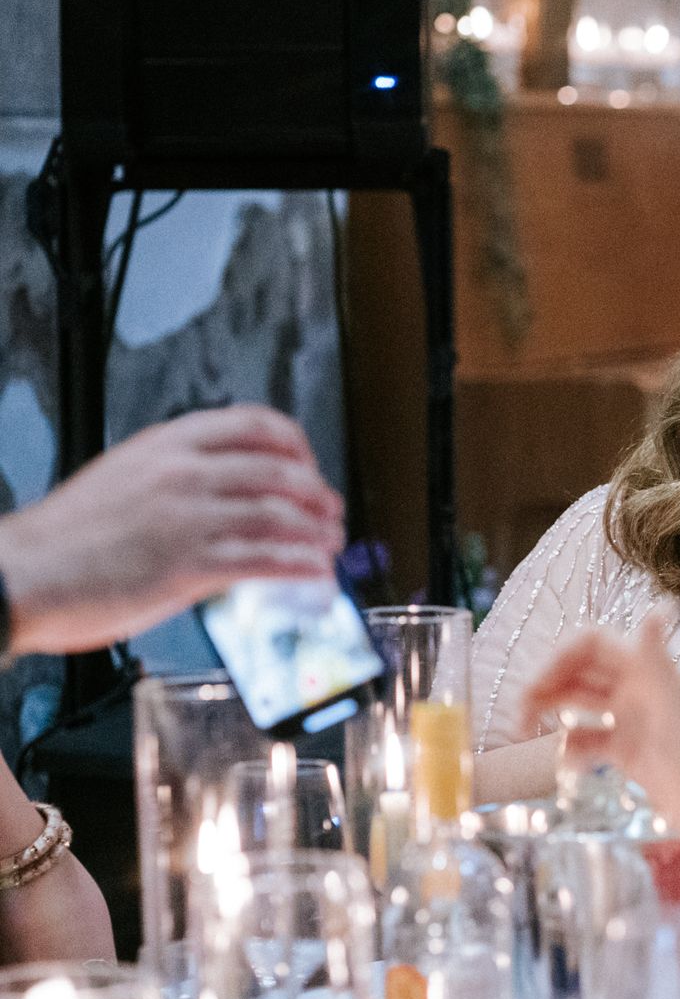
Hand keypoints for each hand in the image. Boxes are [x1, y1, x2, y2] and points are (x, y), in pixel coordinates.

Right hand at [0, 406, 344, 654]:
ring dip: (318, 532)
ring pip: (281, 516)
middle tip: (330, 510)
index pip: (256, 424)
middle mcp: (184, 474)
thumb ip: (177, 478)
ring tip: (330, 543)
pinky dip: (301, 564)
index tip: (308, 465)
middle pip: (281, 471)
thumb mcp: (124, 479)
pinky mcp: (190, 564)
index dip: (296, 446)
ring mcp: (190, 519)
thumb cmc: (64, 538)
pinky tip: (315, 570)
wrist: (19, 575)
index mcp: (168, 444)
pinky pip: (265, 559)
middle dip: (318, 493)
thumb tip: (224, 495)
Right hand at [520, 623, 679, 848]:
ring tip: (523, 731)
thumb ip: (659, 662)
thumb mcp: (676, 711)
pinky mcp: (627, 751)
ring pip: (578, 703)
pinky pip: (587, 740)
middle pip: (579, 672)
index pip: (593, 643)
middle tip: (520, 713)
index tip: (537, 683)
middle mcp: (637, 690)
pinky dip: (570, 748)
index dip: (561, 655)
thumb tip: (661, 605)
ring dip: (549, 712)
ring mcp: (631, 720)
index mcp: (647, 672)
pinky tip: (567, 765)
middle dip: (546, 685)